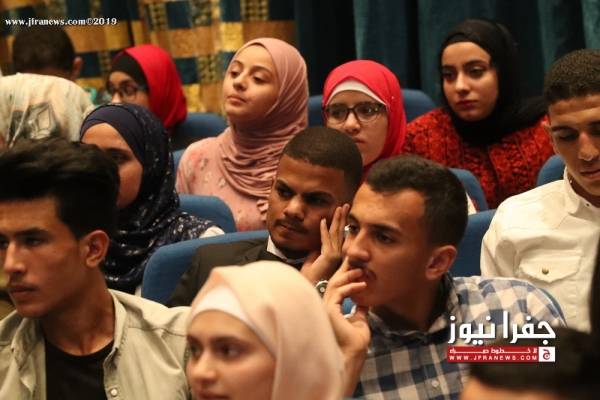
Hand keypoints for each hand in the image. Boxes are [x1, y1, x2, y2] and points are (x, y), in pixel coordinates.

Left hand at [300, 204, 348, 282]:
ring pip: (336, 234)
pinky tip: (323, 221)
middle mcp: (339, 255)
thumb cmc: (310, 278)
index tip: (342, 213)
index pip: (340, 236)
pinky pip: (325, 240)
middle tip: (346, 205)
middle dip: (343, 217)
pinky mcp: (328, 257)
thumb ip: (315, 252)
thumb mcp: (312, 262)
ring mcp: (335, 256)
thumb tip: (316, 244)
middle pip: (341, 232)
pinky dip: (323, 230)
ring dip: (336, 219)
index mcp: (336, 255)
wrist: (310, 289)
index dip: (341, 223)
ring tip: (338, 208)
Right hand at [323, 259, 369, 395]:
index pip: (337, 288)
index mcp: (331, 309)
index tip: (357, 268)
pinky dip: (351, 286)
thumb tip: (365, 301)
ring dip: (348, 276)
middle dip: (344, 270)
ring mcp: (325, 308)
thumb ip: (359, 310)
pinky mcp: (329, 310)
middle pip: (333, 282)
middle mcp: (325, 307)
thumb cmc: (355, 344)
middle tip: (355, 259)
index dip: (346, 276)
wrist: (353, 356)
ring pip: (334, 284)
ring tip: (362, 271)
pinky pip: (339, 292)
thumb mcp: (360, 321)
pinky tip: (362, 285)